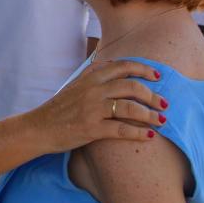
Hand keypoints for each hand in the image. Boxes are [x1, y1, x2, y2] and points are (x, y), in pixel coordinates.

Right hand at [32, 59, 167, 150]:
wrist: (38, 128)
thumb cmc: (58, 109)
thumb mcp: (75, 86)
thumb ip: (93, 76)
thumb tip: (114, 68)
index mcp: (90, 77)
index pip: (123, 66)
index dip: (144, 69)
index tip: (158, 76)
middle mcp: (93, 89)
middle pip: (131, 86)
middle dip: (153, 95)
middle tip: (165, 103)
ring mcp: (92, 109)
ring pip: (130, 107)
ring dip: (151, 114)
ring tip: (163, 120)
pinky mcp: (91, 128)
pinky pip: (122, 129)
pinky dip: (139, 133)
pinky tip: (150, 136)